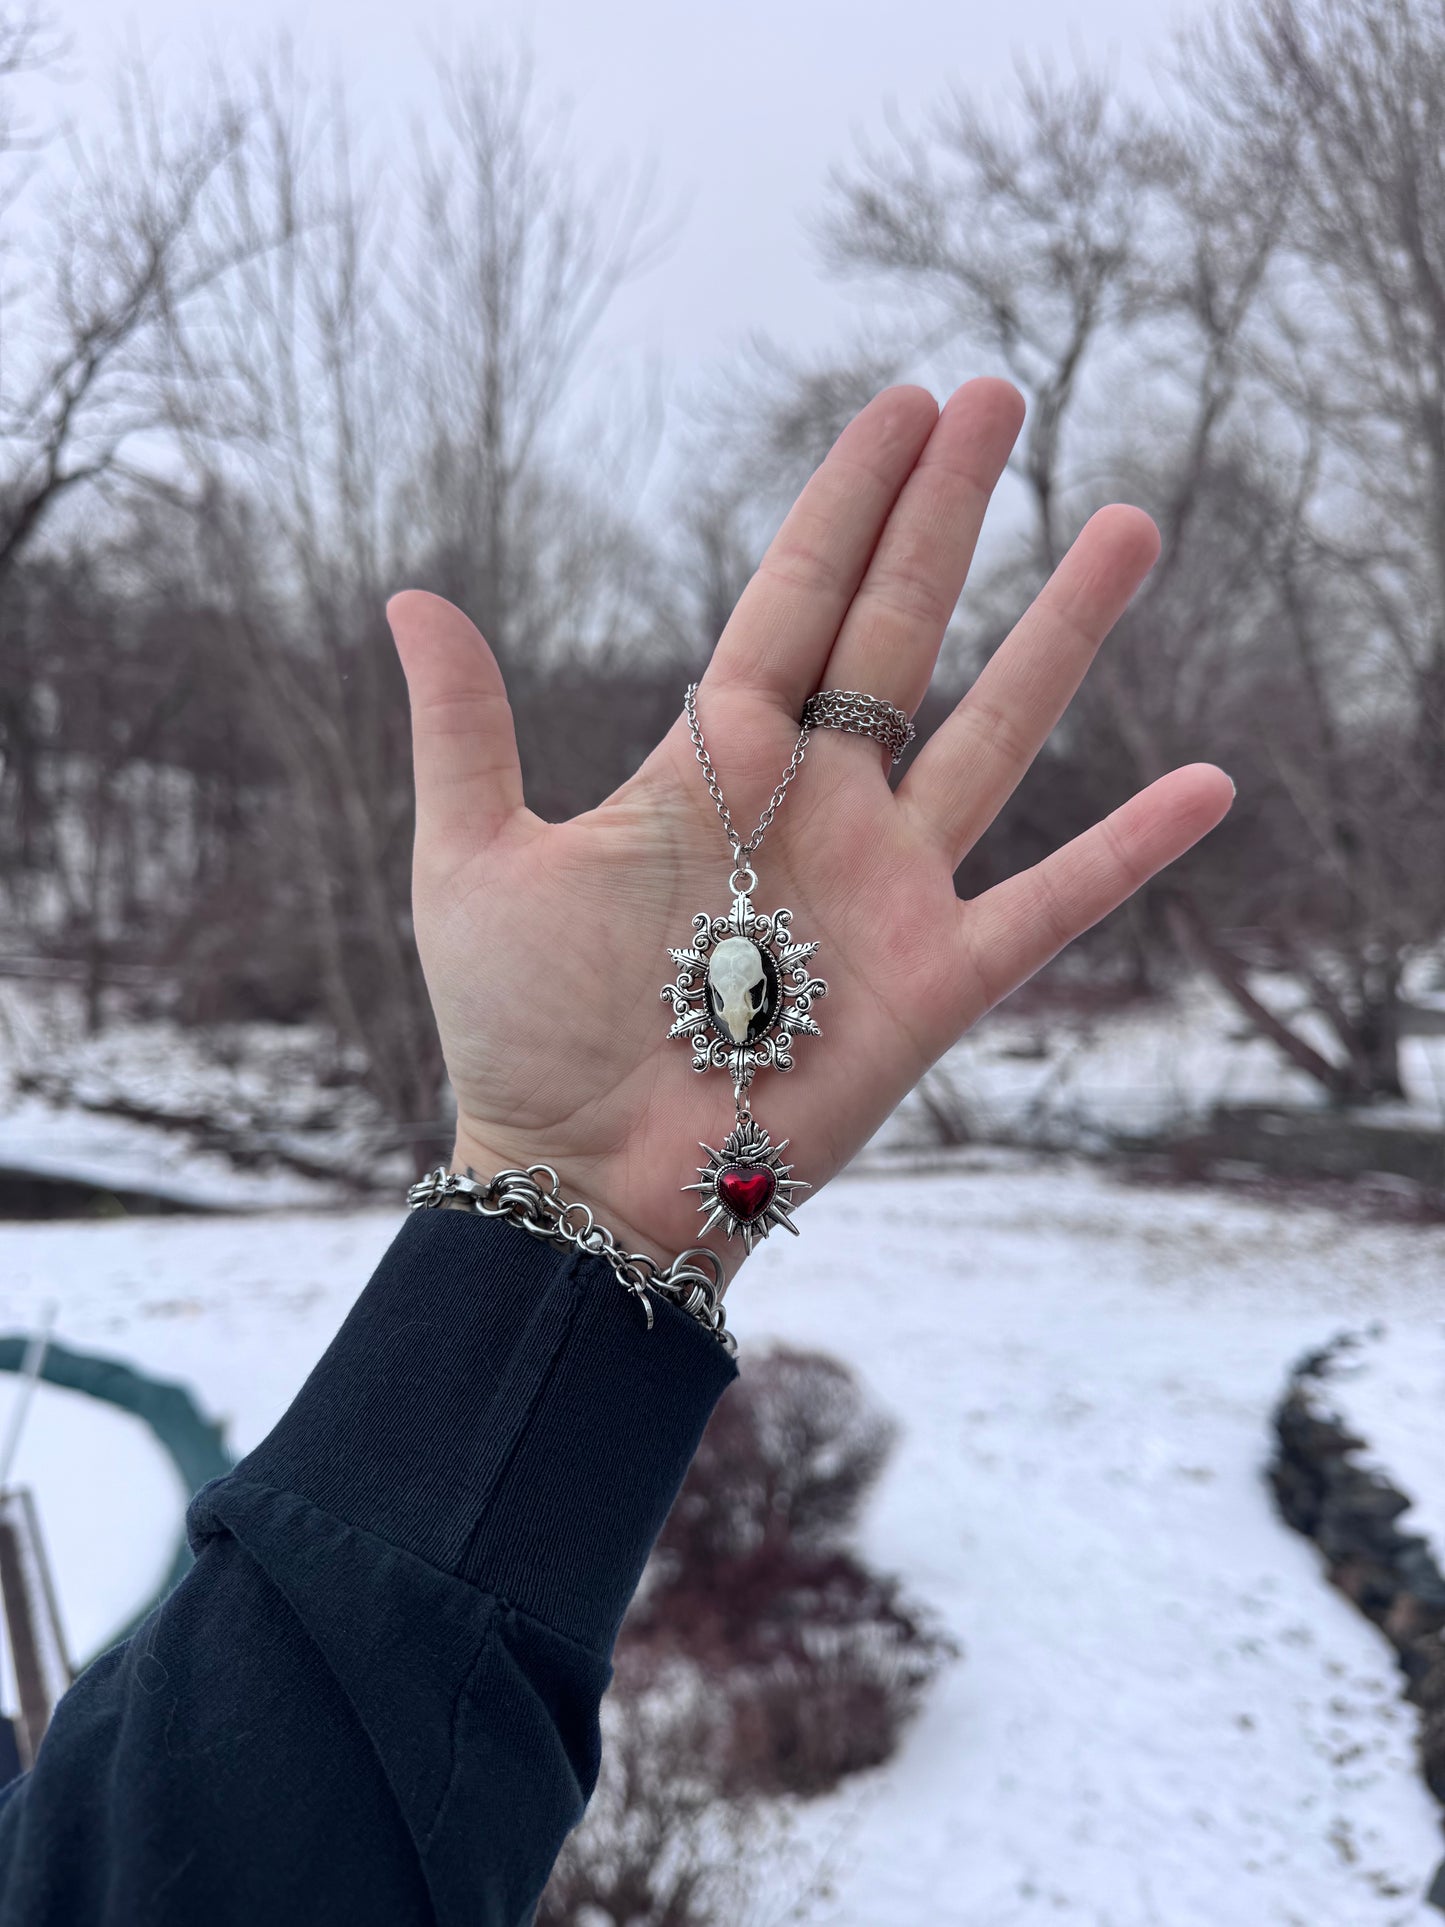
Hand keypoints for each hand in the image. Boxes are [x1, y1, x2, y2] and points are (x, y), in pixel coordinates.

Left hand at [388, 381, 1231, 1282]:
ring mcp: (886, 887)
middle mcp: (817, 807)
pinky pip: (1052, 901)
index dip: (850, 503)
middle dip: (951, 514)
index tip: (904, 405)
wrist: (583, 1180)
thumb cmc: (523, 1035)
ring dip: (1063, 633)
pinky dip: (1128, 849)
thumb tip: (411, 597)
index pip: (797, 599)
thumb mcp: (473, 863)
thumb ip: (466, 731)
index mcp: (715, 764)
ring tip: (1128, 523)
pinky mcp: (937, 980)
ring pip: (997, 734)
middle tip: (1002, 396)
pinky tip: (1209, 784)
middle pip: (903, 630)